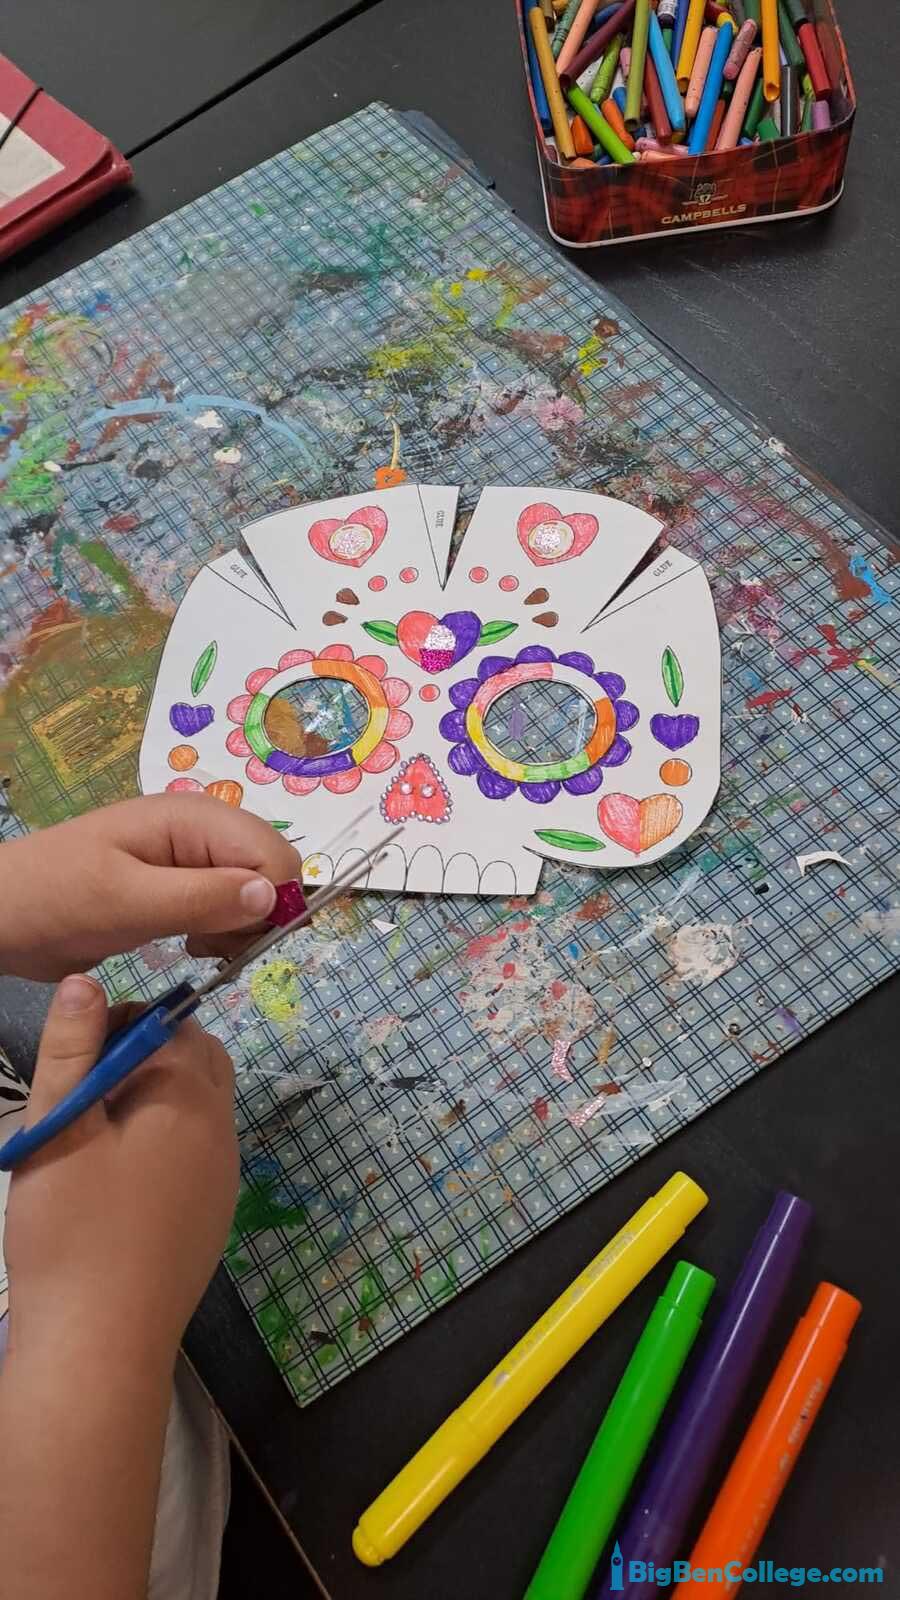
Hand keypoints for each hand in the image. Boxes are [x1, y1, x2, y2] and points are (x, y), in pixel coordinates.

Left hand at [0, 792, 301, 979]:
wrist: (2, 913)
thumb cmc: (55, 899)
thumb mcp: (125, 902)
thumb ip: (201, 898)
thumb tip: (275, 895)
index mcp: (194, 818)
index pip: (275, 855)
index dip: (274, 901)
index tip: (241, 942)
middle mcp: (203, 830)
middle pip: (272, 871)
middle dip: (258, 916)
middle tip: (211, 947)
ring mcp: (192, 857)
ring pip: (255, 892)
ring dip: (239, 928)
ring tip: (197, 948)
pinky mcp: (180, 885)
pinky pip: (227, 904)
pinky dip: (221, 931)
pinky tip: (191, 944)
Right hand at [4, 973, 238, 1366]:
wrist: (100, 1347)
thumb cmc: (71, 1231)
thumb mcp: (58, 1128)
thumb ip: (71, 1049)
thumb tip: (86, 980)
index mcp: (189, 1096)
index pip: (173, 1023)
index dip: (123, 1026)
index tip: (78, 1058)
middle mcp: (222, 1129)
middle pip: (198, 1060)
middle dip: (147, 1058)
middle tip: (85, 1093)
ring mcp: (224, 1177)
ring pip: (201, 1108)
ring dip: (156, 1102)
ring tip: (94, 1137)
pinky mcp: (213, 1218)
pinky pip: (199, 1156)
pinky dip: (164, 1147)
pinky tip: (116, 1184)